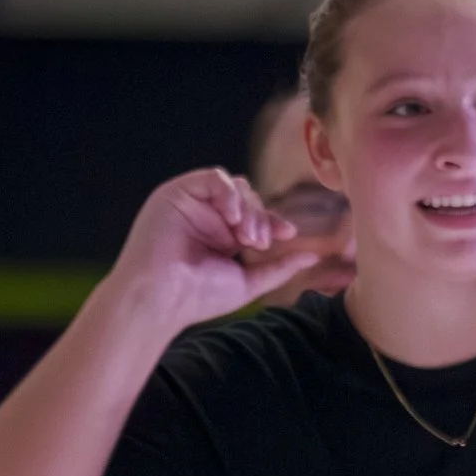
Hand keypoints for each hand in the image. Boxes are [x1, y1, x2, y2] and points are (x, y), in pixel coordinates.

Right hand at [111, 169, 325, 334]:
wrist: (162, 297)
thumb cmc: (199, 296)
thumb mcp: (249, 282)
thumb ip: (279, 268)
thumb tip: (313, 256)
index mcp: (223, 236)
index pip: (256, 216)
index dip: (273, 222)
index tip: (287, 234)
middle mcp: (208, 216)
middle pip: (248, 197)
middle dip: (260, 218)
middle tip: (258, 244)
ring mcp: (193, 203)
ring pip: (234, 186)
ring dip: (248, 208)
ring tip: (246, 237)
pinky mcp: (178, 192)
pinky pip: (212, 177)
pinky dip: (228, 193)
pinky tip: (233, 217)